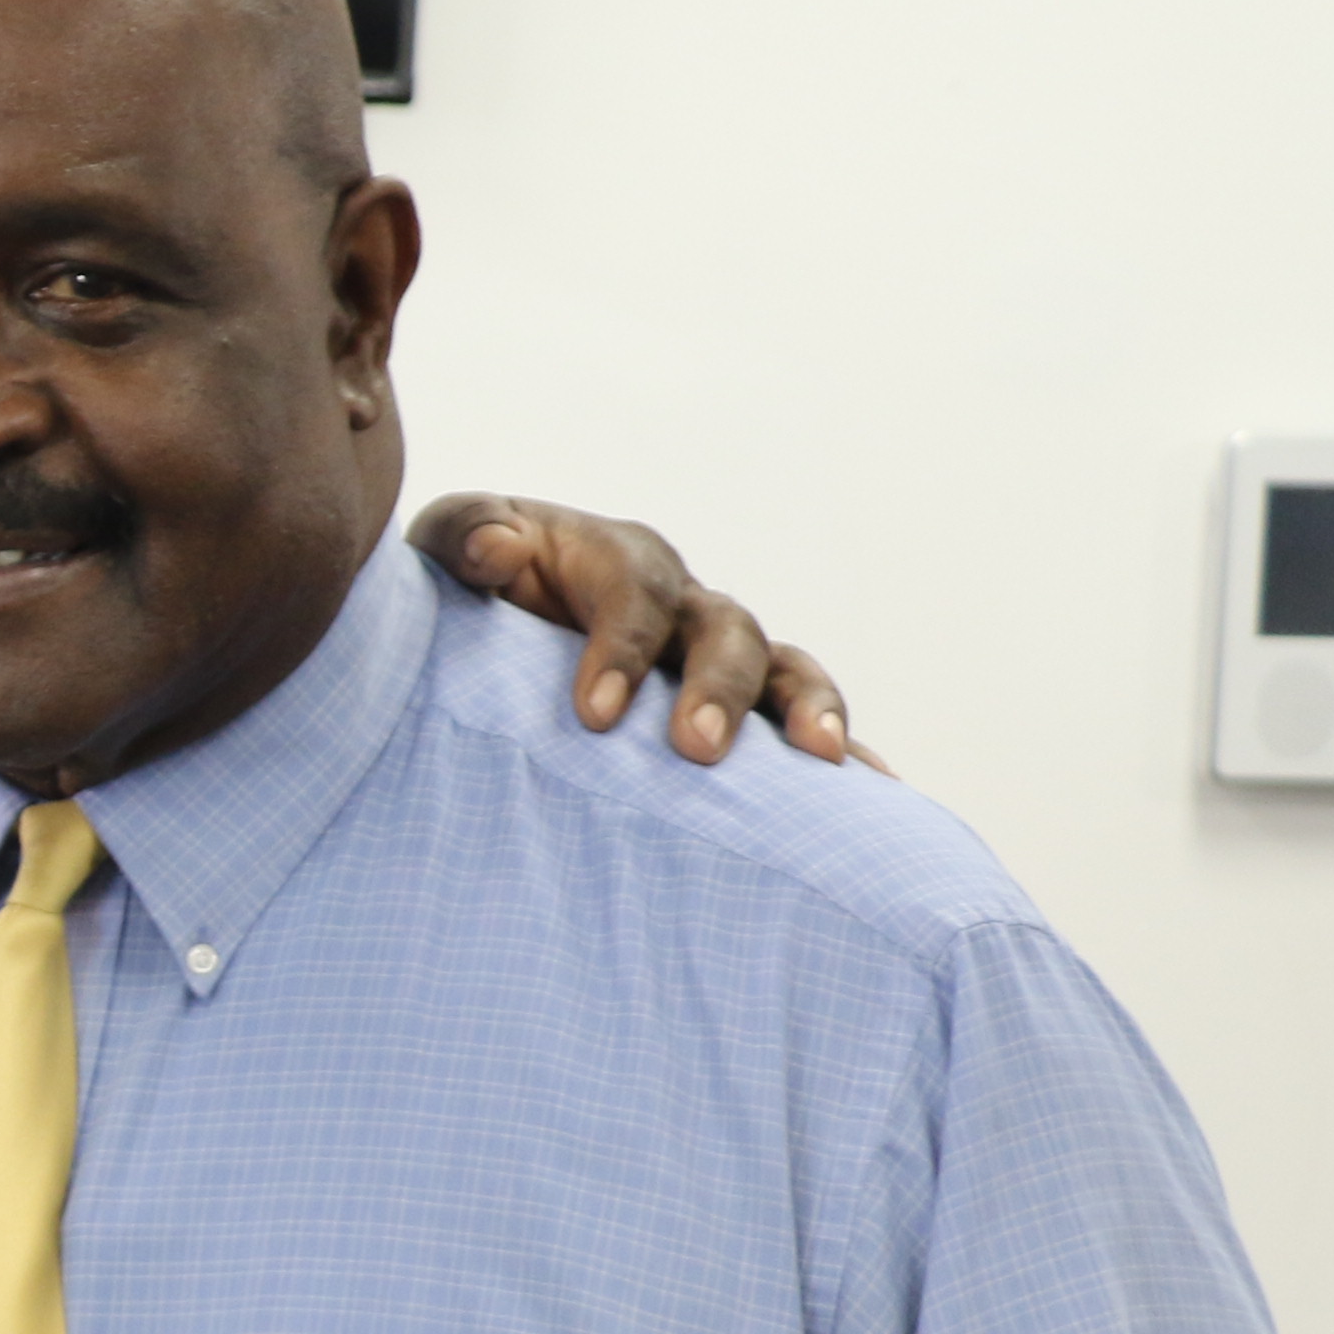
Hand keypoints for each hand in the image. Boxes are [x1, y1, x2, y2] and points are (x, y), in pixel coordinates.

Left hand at [402, 493, 873, 769]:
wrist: (489, 616)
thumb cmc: (472, 580)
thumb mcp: (453, 547)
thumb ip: (467, 536)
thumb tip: (496, 550)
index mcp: (619, 561)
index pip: (633, 595)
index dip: (622, 650)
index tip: (595, 716)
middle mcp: (684, 604)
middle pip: (725, 630)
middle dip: (717, 689)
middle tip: (697, 749)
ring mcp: (720, 656)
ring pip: (783, 669)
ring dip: (810, 708)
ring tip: (826, 762)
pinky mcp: (738, 706)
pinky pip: (802, 723)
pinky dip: (847, 753)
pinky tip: (880, 798)